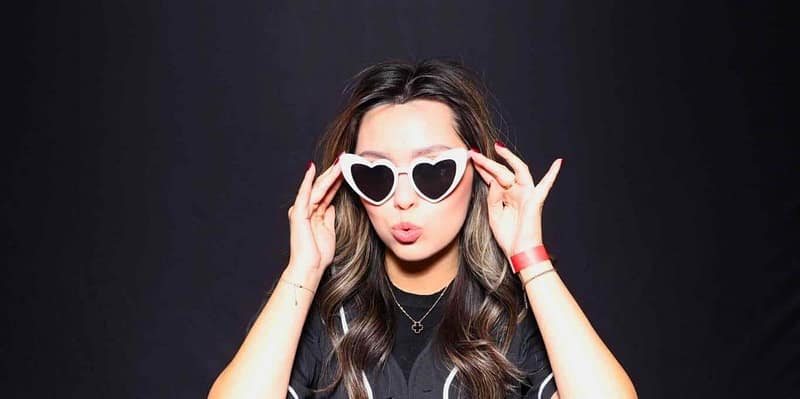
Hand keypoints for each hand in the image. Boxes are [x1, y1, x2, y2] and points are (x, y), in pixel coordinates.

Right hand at [286, 158, 342, 274]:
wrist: (310, 267)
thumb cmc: (319, 254)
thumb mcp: (329, 231)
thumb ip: (329, 216)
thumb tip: (332, 205)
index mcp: (314, 213)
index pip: (328, 192)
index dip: (338, 179)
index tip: (348, 168)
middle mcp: (306, 209)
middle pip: (323, 186)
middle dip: (335, 172)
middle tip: (345, 158)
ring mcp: (301, 210)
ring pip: (318, 187)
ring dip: (329, 174)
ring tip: (339, 162)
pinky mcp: (298, 213)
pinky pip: (304, 193)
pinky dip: (308, 181)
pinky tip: (312, 169)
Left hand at [469, 142, 561, 259]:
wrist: (519, 253)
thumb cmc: (508, 237)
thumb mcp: (493, 214)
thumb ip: (493, 197)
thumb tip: (495, 180)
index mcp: (506, 196)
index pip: (493, 178)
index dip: (483, 168)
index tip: (471, 158)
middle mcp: (517, 192)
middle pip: (502, 172)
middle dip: (488, 162)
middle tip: (474, 154)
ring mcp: (527, 195)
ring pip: (518, 172)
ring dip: (508, 159)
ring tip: (498, 148)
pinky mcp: (536, 201)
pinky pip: (546, 185)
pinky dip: (553, 174)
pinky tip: (558, 162)